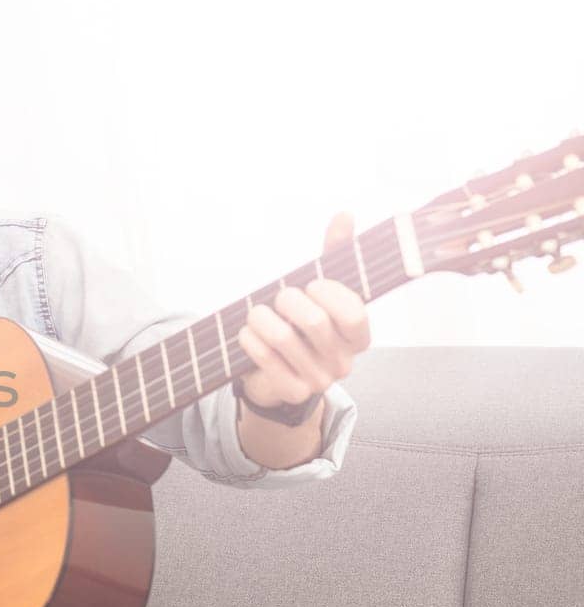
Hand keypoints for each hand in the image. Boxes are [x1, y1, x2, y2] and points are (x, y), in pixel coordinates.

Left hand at [237, 213, 372, 408]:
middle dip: (287, 300)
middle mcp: (344, 362)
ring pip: (282, 338)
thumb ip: (335, 254)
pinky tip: (247, 332)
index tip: (311, 284)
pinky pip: (263, 357)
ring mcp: (319, 381)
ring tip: (256, 312)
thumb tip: (345, 215)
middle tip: (278, 296)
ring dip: (260, 316)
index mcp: (359, 337)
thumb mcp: (319, 290)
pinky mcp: (291, 392)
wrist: (273, 373)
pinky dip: (249, 338)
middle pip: (314, 322)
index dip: (329, 293)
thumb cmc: (300, 322)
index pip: (353, 312)